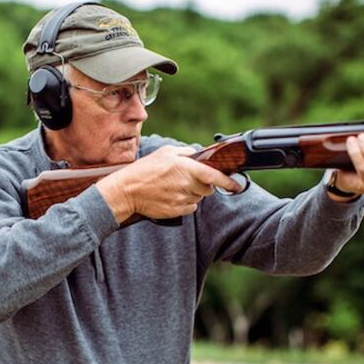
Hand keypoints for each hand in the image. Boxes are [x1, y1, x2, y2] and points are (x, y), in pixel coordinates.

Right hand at [96, 145, 242, 222]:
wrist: (127, 191)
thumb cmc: (144, 170)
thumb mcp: (164, 152)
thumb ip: (186, 153)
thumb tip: (200, 156)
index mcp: (186, 169)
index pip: (214, 176)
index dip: (228, 182)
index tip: (236, 185)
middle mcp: (186, 185)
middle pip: (208, 188)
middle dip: (203, 184)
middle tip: (188, 179)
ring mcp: (181, 199)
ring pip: (198, 198)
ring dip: (192, 192)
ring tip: (174, 186)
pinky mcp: (176, 211)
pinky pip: (190, 207)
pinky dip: (185, 202)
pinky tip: (171, 195)